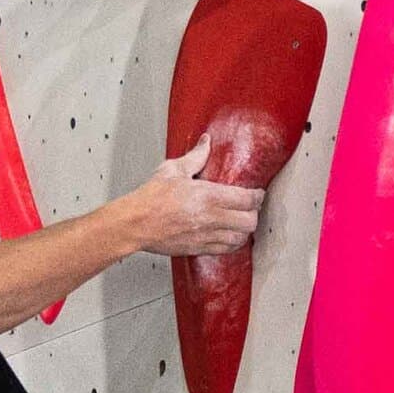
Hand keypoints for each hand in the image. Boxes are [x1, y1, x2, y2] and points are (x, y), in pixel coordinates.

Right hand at [123, 137, 262, 258]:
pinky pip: (226, 249)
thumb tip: (206, 143)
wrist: (135, 223)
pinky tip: (229, 235)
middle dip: (254, 214)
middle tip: (250, 208)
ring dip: (244, 230)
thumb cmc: (151, 198)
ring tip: (241, 222)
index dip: (258, 196)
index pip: (247, 199)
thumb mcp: (173, 169)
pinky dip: (232, 243)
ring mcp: (206, 235)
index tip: (257, 193)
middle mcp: (211, 217)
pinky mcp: (199, 248)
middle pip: (250, 221)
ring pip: (241, 238)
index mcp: (209, 196)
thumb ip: (196, 157)